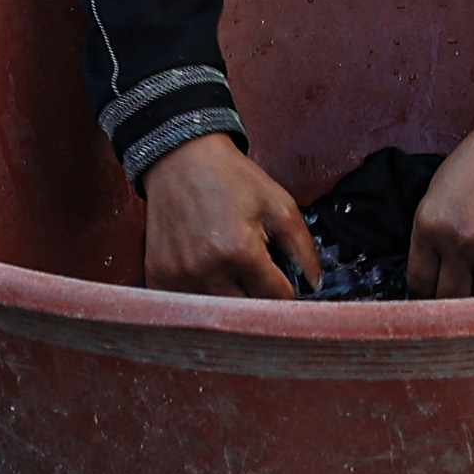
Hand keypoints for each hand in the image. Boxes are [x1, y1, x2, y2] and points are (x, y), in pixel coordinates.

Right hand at [140, 133, 322, 298]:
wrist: (180, 159)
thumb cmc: (230, 178)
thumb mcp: (278, 204)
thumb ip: (302, 247)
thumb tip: (315, 284)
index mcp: (239, 250)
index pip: (276, 298)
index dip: (287, 291)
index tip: (284, 281)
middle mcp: (206, 269)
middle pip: (247, 313)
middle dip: (259, 299)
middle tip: (259, 276)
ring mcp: (178, 276)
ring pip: (217, 314)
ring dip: (230, 300)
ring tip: (232, 271)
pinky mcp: (159, 277)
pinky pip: (188, 307)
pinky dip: (202, 297)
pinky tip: (207, 273)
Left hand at [408, 94, 473, 298]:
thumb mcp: (440, 190)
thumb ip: (432, 232)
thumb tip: (431, 272)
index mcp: (430, 224)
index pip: (419, 282)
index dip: (426, 290)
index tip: (434, 292)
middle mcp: (459, 242)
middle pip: (449, 298)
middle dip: (452, 299)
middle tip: (460, 292)